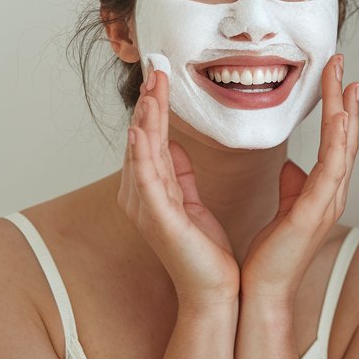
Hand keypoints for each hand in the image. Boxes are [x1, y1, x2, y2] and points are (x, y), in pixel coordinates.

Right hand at [120, 69, 238, 306]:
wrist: (215, 291)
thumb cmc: (205, 251)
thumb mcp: (192, 203)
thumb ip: (181, 175)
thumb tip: (174, 146)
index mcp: (153, 191)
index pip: (153, 139)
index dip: (156, 106)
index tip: (162, 75)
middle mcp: (143, 196)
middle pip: (143, 139)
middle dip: (148, 102)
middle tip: (154, 67)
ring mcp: (147, 207)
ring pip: (143, 152)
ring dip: (147, 117)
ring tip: (151, 87)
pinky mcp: (159, 219)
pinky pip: (148, 179)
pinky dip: (143, 153)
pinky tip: (143, 129)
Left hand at [241, 55, 358, 304]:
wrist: (260, 292)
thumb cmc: (268, 258)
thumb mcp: (281, 213)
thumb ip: (291, 188)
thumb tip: (291, 167)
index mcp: (322, 193)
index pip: (335, 143)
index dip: (340, 110)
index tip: (338, 80)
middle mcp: (332, 194)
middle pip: (347, 138)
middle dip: (347, 100)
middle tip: (344, 65)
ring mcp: (328, 203)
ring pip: (344, 147)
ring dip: (346, 111)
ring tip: (345, 80)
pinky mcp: (315, 212)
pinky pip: (332, 169)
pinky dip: (338, 141)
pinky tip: (339, 118)